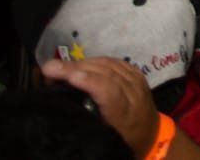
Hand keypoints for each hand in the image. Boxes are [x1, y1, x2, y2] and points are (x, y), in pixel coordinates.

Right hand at [41, 58, 159, 157]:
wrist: (151, 133)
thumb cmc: (123, 139)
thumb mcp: (106, 138)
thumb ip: (88, 123)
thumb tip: (62, 112)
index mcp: (125, 114)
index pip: (110, 92)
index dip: (91, 81)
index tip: (71, 76)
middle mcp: (133, 93)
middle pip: (105, 73)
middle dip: (75, 68)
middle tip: (49, 68)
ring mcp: (136, 81)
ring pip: (108, 64)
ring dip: (81, 63)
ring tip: (59, 67)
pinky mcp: (136, 73)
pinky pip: (113, 62)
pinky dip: (94, 61)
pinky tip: (79, 63)